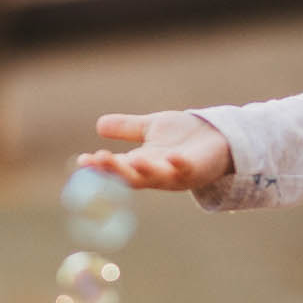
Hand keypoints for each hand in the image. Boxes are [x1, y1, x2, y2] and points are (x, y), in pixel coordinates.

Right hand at [75, 111, 234, 191]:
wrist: (220, 137)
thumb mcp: (152, 128)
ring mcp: (176, 174)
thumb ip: (128, 128)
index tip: (82, 160)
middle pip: (131, 177)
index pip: (116, 167)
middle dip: (114, 170)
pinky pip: (185, 169)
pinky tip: (171, 157)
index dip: (99, 166)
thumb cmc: (184, 136)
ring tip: (131, 160)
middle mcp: (156, 174)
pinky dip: (177, 164)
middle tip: (98, 160)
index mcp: (142, 163)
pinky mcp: (196, 169)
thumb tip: (99, 125)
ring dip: (143, 170)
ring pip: (155, 177)